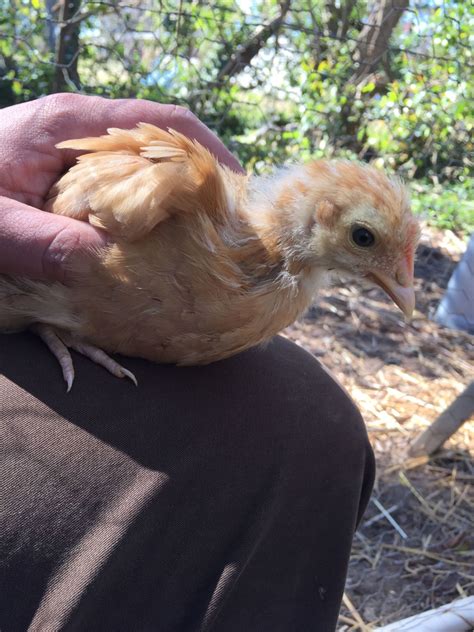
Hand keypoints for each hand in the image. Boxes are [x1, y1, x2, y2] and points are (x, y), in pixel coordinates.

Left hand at [0, 94, 242, 282]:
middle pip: (163, 144)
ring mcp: (80, 156)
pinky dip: (151, 215)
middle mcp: (83, 134)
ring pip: (148, 169)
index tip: (238, 188)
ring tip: (208, 237)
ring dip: (179, 200)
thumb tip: (109, 264)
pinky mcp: (75, 181)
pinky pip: (126, 191)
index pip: (157, 123)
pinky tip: (160, 245)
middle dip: (203, 178)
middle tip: (232, 223)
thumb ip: (41, 241)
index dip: (206, 151)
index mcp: (68, 125)